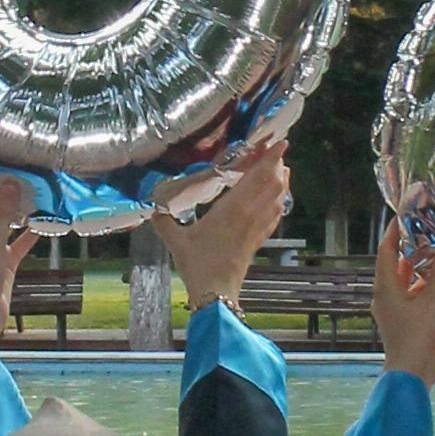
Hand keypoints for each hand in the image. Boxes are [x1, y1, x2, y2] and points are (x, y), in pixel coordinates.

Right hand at [159, 139, 291, 315]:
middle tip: (278, 149)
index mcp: (231, 210)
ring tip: (282, 168)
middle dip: (277, 165)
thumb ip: (164, 222)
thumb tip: (152, 208)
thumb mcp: (176, 241)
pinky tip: (280, 199)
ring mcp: (256, 228)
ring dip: (282, 182)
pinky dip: (280, 202)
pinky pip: (274, 216)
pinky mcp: (258, 240)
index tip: (279, 143)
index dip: (269, 160)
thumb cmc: (198, 265)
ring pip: (277, 199)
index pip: (255, 178)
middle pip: (271, 184)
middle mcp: (248, 215)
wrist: (216, 292)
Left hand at [371, 212, 434, 385]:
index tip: (406, 217)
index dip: (395, 233)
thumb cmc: (415, 336)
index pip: (387, 252)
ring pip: (422, 288)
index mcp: (386, 288)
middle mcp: (392, 298)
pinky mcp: (419, 326)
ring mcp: (405, 313)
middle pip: (405, 268)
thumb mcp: (431, 301)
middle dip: (422, 253)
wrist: (413, 375)